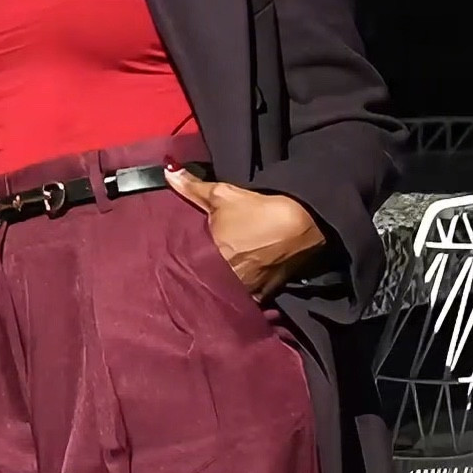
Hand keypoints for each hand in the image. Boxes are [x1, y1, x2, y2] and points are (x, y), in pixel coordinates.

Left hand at [166, 168, 327, 302]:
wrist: (304, 225)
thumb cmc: (260, 210)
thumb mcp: (223, 194)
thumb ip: (192, 187)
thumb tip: (168, 172)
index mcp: (209, 258)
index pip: (186, 265)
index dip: (187, 259)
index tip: (187, 253)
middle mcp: (225, 280)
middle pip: (205, 280)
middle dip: (203, 274)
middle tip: (205, 263)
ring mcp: (244, 291)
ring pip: (224, 292)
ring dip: (222, 286)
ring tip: (222, 275)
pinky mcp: (262, 297)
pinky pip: (245, 300)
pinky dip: (241, 293)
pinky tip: (241, 282)